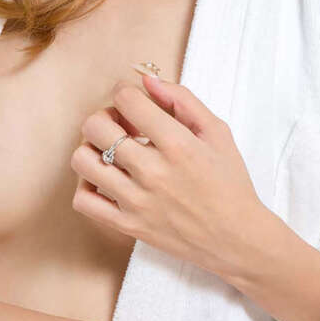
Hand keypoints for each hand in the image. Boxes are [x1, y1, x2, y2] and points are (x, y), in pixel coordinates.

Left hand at [70, 72, 259, 280]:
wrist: (236, 239)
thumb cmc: (230, 184)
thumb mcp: (217, 133)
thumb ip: (183, 100)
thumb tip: (148, 81)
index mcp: (177, 144)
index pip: (126, 100)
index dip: (125, 91)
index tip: (133, 101)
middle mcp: (152, 171)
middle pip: (96, 127)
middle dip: (105, 117)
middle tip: (122, 126)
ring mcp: (136, 200)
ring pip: (83, 160)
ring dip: (93, 148)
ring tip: (113, 152)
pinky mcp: (127, 225)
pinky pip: (83, 201)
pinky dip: (87, 185)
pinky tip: (106, 179)